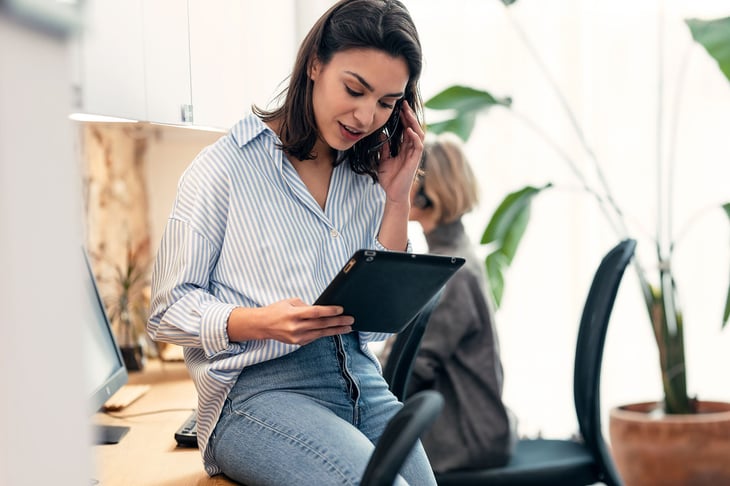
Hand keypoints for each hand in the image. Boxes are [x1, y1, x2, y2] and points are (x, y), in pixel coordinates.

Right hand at [227, 298, 353, 345]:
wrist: (262, 325)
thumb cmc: (277, 310)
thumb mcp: (290, 302)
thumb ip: (306, 305)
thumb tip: (322, 309)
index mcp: (294, 314)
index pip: (315, 313)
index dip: (329, 311)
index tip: (342, 309)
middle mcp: (296, 327)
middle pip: (321, 324)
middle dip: (338, 322)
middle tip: (351, 319)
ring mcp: (297, 337)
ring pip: (321, 333)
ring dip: (336, 330)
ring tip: (348, 327)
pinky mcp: (298, 343)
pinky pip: (315, 337)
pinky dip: (325, 334)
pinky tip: (335, 331)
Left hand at [377, 100, 424, 203]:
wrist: (393, 194)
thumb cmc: (389, 179)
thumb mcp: (383, 160)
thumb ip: (384, 147)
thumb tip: (381, 133)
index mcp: (404, 148)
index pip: (406, 129)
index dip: (403, 118)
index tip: (398, 107)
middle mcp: (411, 149)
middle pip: (413, 128)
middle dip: (409, 116)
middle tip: (403, 103)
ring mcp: (414, 154)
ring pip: (418, 134)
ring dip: (413, 122)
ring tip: (407, 112)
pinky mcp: (416, 160)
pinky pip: (418, 145)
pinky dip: (414, 137)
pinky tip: (409, 129)